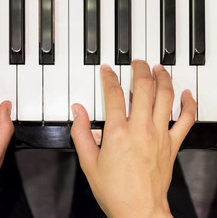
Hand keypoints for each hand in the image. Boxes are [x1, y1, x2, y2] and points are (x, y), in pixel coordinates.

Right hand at [71, 60, 196, 217]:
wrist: (138, 210)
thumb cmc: (114, 189)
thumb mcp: (88, 161)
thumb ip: (80, 133)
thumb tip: (78, 111)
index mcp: (117, 132)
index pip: (113, 93)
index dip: (109, 77)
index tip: (107, 71)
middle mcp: (140, 129)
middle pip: (144, 87)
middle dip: (140, 69)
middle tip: (136, 63)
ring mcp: (159, 135)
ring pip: (165, 97)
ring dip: (162, 78)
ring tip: (158, 68)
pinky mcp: (172, 144)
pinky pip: (185, 119)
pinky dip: (187, 103)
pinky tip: (185, 94)